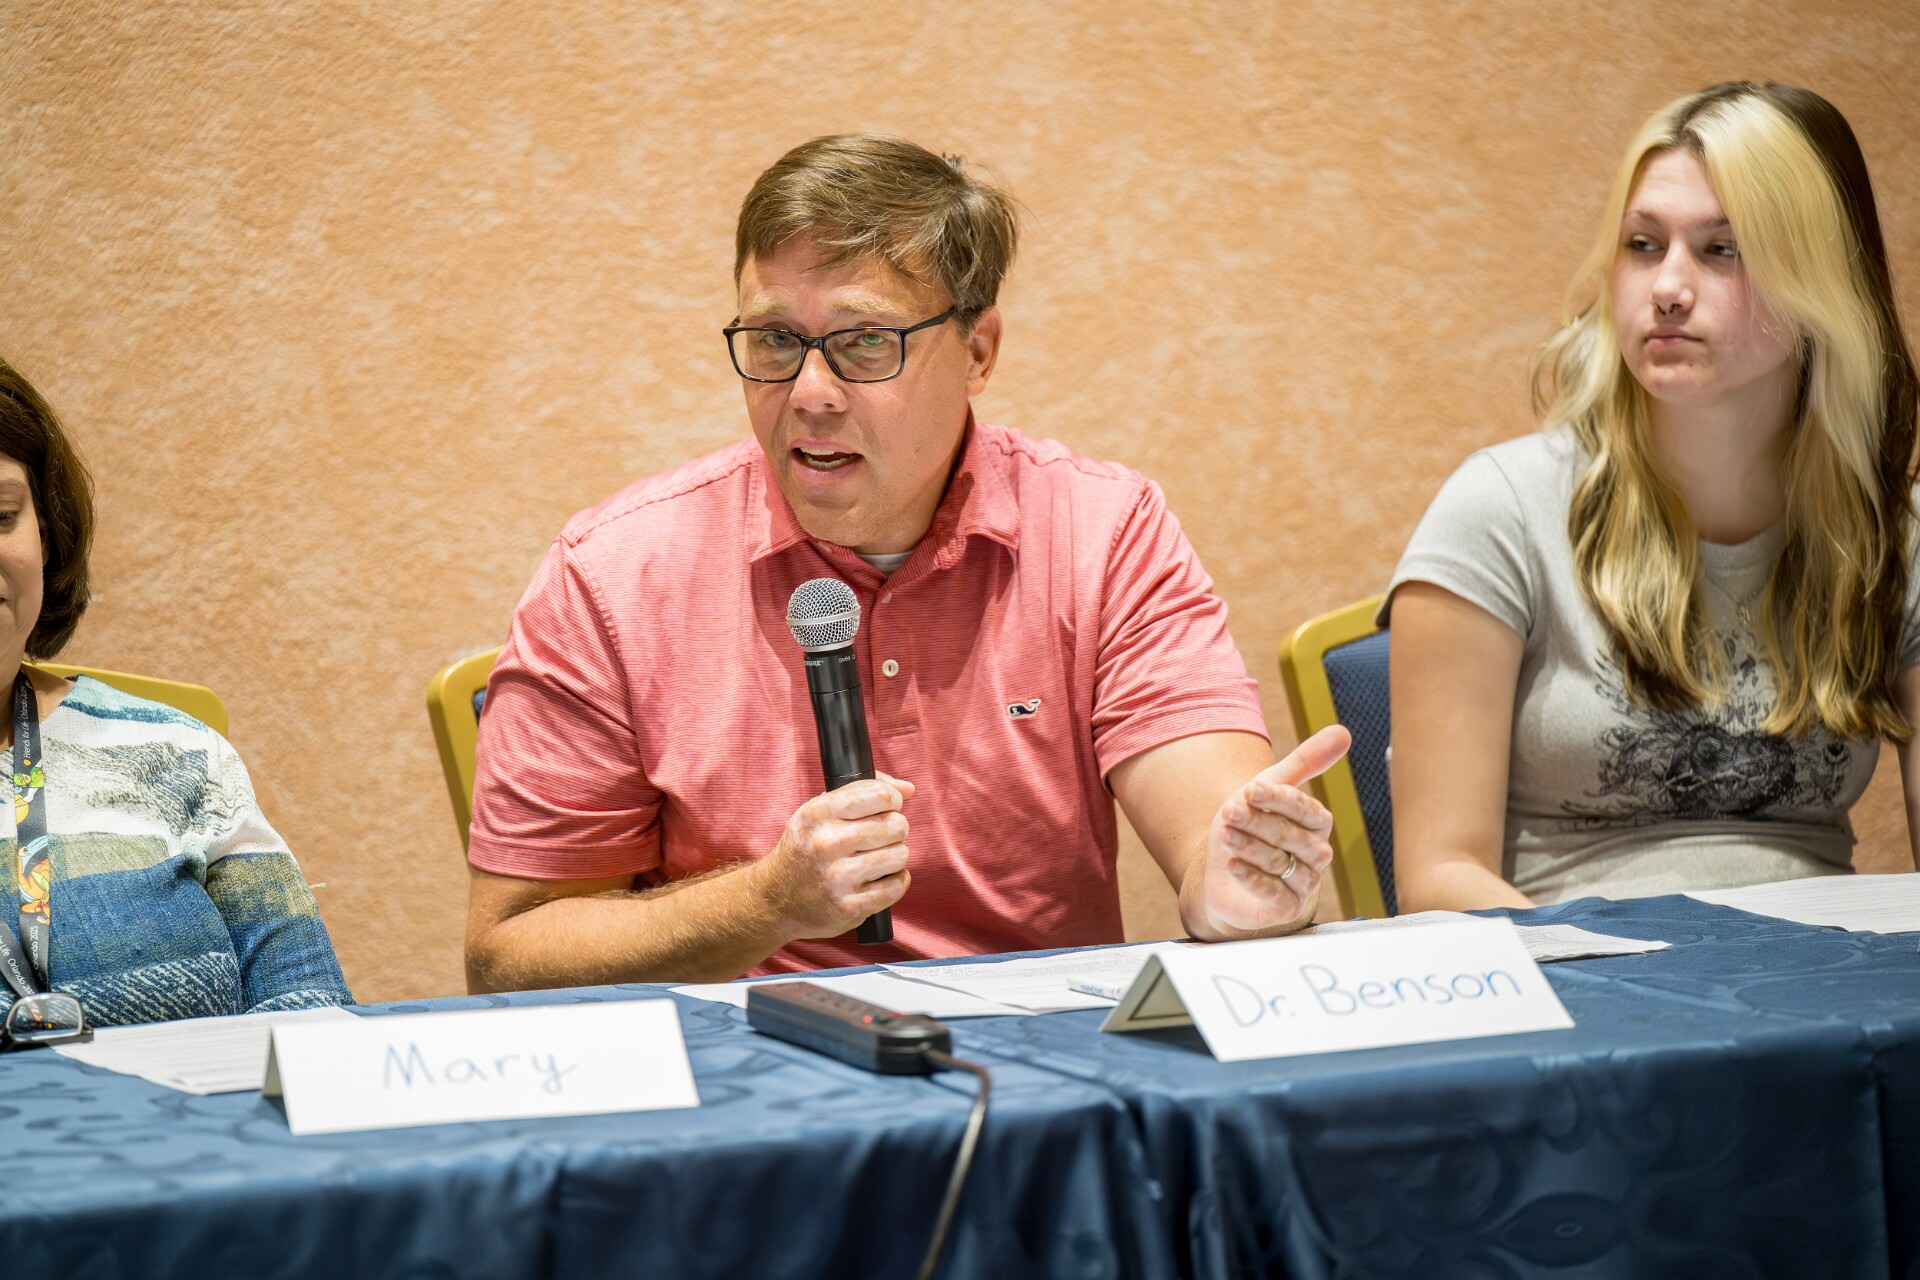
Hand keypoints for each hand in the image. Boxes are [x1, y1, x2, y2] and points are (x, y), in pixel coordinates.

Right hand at [755, 773, 915, 939]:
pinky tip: (881, 878)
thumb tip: (908, 789)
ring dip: (896, 856)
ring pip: (900, 855)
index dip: (892, 799)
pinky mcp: (848, 907)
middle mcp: (825, 844)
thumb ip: (864, 792)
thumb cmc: (806, 847)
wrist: (775, 898)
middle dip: (896, 828)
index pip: (880, 795)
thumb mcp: (821, 811)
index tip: (888, 807)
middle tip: (882, 836)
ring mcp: (837, 878)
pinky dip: (896, 880)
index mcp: (817, 814)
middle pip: (895, 825)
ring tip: (879, 857)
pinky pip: (896, 886)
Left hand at [1195, 726, 1349, 936]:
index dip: (1278, 799)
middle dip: (1257, 823)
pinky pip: (1275, 894)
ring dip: (1249, 847)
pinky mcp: (1287, 909)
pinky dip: (1253, 879)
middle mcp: (1316, 853)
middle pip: (1290, 836)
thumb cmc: (1250, 828)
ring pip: (1281, 863)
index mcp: (1316, 823)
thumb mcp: (1268, 792)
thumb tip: (1343, 731)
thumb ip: (1304, 763)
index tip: (1251, 789)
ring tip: (1225, 836)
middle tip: (1229, 813)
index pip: (1304, 809)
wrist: (1224, 875)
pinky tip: (1233, 866)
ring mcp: (1304, 883)